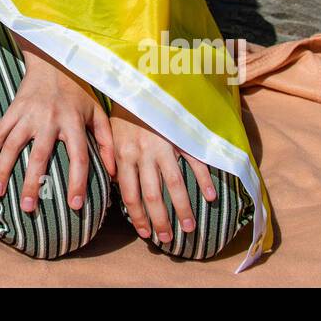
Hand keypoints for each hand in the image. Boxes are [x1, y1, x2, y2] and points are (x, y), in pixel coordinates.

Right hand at [0, 42, 115, 213]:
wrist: (53, 59)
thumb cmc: (79, 90)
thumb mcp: (98, 112)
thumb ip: (106, 142)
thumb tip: (112, 173)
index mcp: (73, 121)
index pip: (78, 157)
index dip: (77, 182)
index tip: (73, 205)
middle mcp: (50, 119)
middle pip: (40, 156)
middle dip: (32, 183)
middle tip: (27, 208)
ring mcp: (28, 113)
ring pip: (13, 145)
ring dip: (3, 169)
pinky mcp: (13, 108)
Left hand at [108, 104, 216, 243]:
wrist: (139, 81)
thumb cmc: (123, 110)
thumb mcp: (110, 133)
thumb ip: (113, 159)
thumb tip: (115, 186)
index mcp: (124, 154)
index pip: (130, 194)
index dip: (137, 216)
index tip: (145, 233)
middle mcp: (143, 153)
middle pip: (152, 195)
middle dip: (160, 220)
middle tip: (168, 239)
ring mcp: (164, 146)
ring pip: (174, 184)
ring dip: (182, 208)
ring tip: (188, 227)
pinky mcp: (180, 137)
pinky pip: (195, 161)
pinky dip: (204, 180)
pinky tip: (210, 197)